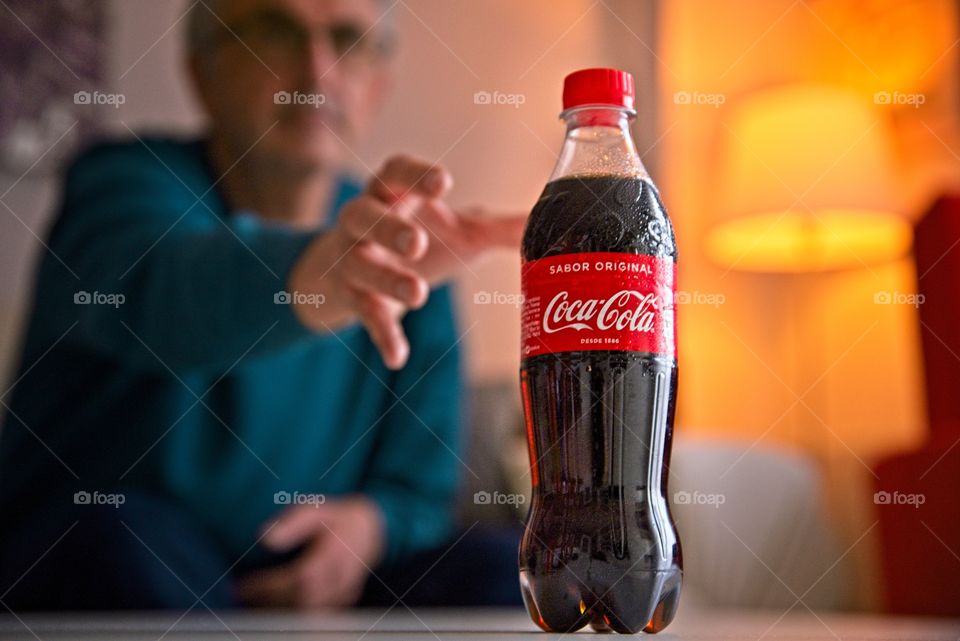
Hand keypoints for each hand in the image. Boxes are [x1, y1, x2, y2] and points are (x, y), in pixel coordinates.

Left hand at [236, 496, 384, 608]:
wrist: (371, 530)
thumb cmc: (337, 519)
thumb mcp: (316, 510)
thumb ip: (293, 523)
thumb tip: (265, 538)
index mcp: (334, 555)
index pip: (300, 578)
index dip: (269, 586)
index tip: (243, 585)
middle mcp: (342, 578)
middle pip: (303, 601)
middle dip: (270, 601)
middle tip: (244, 594)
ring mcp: (345, 592)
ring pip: (310, 612)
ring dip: (280, 609)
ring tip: (255, 600)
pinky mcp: (344, 601)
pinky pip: (317, 614)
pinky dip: (294, 612)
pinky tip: (275, 605)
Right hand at [288, 154, 525, 369]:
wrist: (345, 272)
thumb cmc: (413, 240)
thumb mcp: (456, 232)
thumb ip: (496, 228)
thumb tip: (541, 221)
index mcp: (394, 195)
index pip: (396, 171)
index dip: (416, 174)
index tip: (443, 183)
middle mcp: (363, 220)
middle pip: (364, 213)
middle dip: (389, 228)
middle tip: (417, 244)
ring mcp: (350, 258)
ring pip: (359, 262)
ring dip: (386, 278)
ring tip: (417, 295)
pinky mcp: (348, 295)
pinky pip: (362, 313)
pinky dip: (382, 334)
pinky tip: (397, 356)